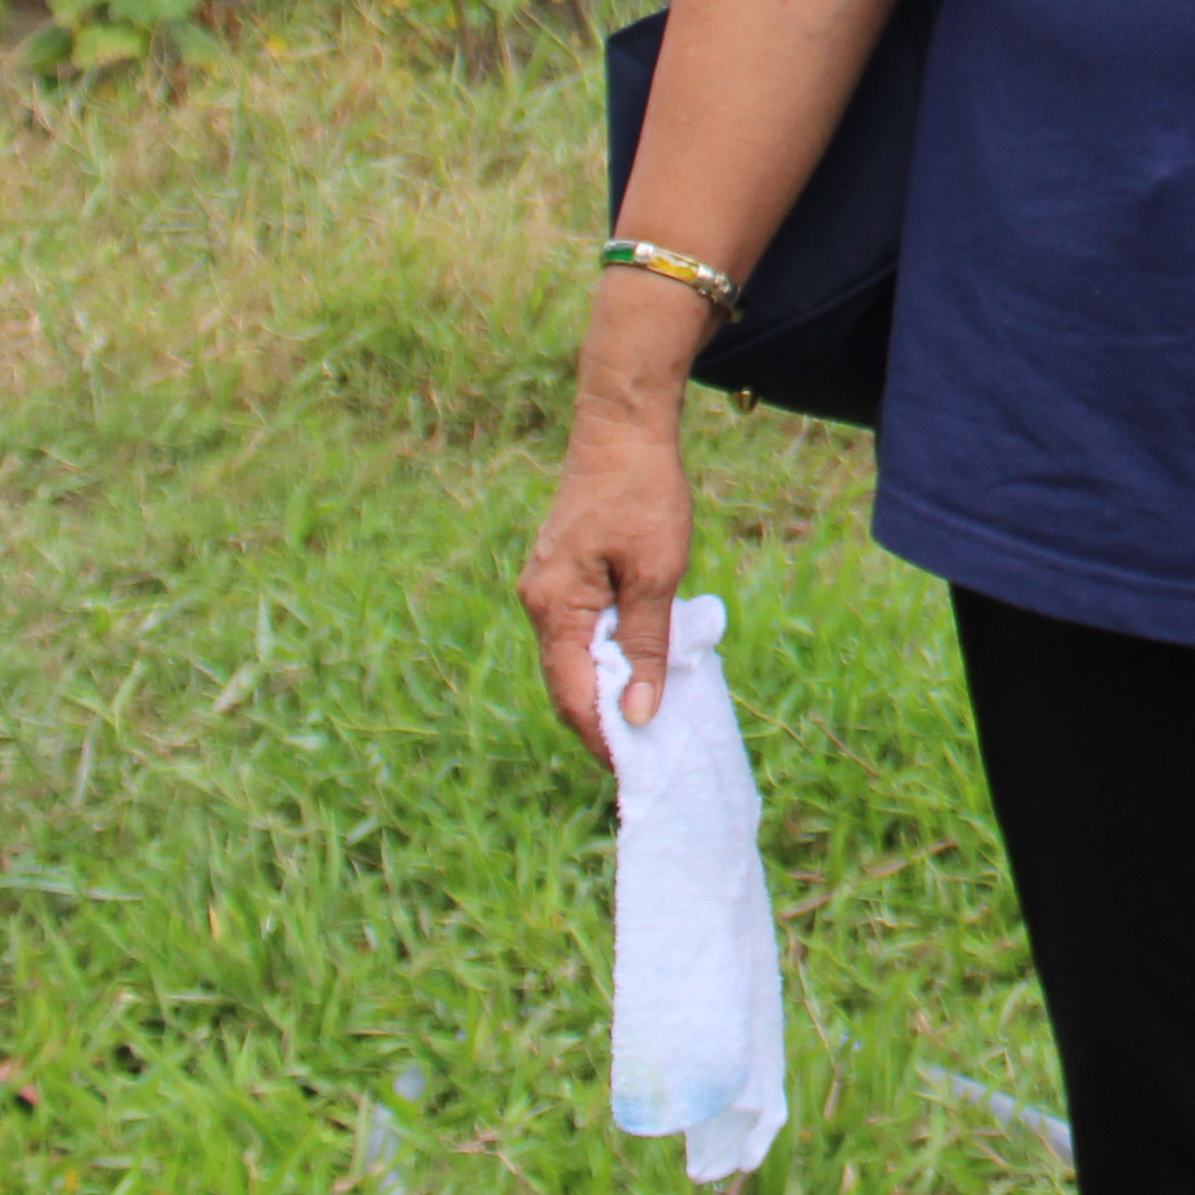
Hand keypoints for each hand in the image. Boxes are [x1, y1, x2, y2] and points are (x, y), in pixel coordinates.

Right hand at [518, 389, 695, 768]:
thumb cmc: (643, 495)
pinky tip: (639, 663)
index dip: (602, 735)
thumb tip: (638, 714)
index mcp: (553, 606)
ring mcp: (546, 586)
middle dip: (603, 718)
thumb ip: (645, 645)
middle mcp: (538, 601)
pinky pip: (578, 630)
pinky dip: (606, 653)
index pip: (571, 694)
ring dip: (607, 686)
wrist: (622, 428)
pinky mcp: (561, 573)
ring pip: (572, 657)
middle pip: (566, 681)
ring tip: (649, 713)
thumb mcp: (656, 574)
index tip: (635, 766)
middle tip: (648, 749)